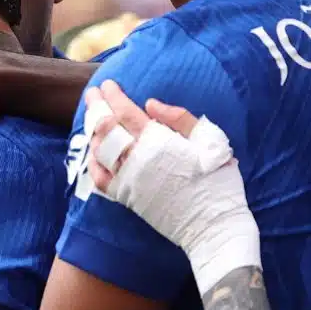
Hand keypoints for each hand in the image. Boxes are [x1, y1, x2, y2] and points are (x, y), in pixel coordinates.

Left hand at [85, 81, 259, 291]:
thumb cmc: (218, 180)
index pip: (125, 112)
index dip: (113, 96)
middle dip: (97, 106)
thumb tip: (150, 104)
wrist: (212, 224)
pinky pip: (100, 178)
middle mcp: (137, 158)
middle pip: (106, 127)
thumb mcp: (209, 140)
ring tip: (92, 117)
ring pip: (100, 150)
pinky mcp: (127, 198)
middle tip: (93, 93)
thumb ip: (179, 118)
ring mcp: (129, 179)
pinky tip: (94, 153)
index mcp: (157, 141)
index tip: (107, 85)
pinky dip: (93, 163)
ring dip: (93, 130)